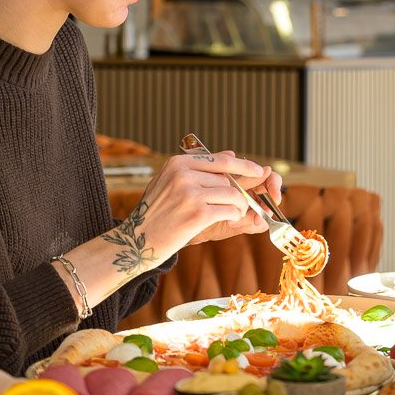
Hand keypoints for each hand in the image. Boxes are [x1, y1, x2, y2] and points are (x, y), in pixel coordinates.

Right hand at [131, 151, 274, 258]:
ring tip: (233, 213)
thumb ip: (200, 168)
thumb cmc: (156, 212)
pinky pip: (229, 210)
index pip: (220, 160)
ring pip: (232, 194)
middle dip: (237, 193)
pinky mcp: (197, 214)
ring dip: (238, 206)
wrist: (136, 241)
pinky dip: (234, 215)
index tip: (259, 170)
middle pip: (227, 179)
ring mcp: (190, 193)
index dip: (243, 166)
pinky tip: (230, 219)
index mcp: (177, 163)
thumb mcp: (171, 182)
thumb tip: (231, 154)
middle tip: (239, 204)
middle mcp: (183, 174)